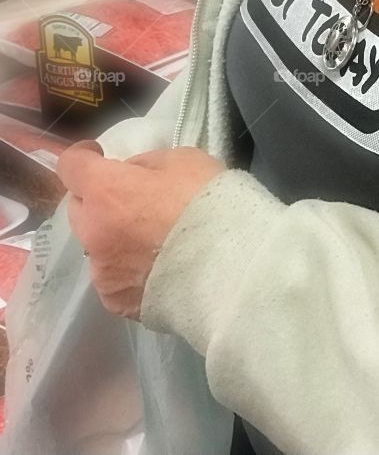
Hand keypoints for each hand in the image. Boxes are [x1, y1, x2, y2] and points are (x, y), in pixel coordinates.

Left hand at [56, 140, 226, 320]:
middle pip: (78, 207)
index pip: (71, 166)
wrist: (228, 265)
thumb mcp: (183, 160)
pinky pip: (112, 277)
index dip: (84, 156)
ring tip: (149, 242)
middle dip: (96, 198)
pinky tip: (156, 269)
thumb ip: (146, 165)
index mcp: (106, 191)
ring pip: (95, 245)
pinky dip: (126, 269)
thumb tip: (131, 176)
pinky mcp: (115, 300)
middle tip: (129, 198)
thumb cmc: (207, 202)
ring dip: (112, 236)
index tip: (99, 155)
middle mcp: (93, 232)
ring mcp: (102, 271)